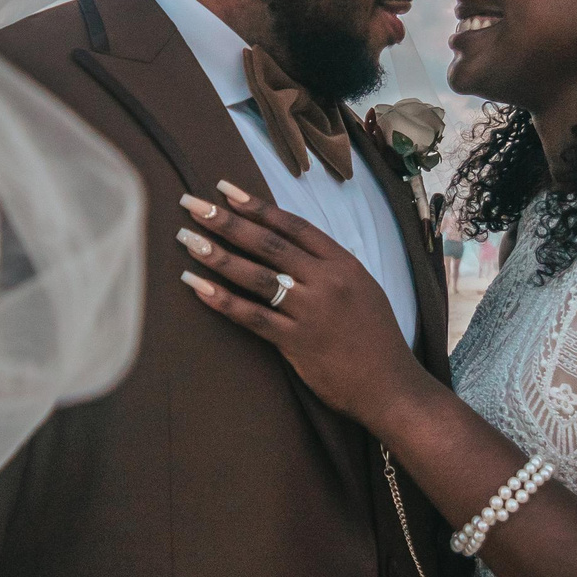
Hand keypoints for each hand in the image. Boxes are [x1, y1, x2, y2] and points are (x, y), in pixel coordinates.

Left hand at [175, 181, 427, 428]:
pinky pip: (252, 316)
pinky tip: (196, 285)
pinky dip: (222, 300)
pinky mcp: (296, 343)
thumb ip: (329, 267)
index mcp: (344, 264)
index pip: (294, 226)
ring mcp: (311, 311)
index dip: (257, 207)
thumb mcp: (363, 288)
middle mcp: (327, 282)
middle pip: (268, 244)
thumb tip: (288, 246)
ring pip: (256, 276)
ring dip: (217, 256)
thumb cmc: (376, 338)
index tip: (226, 190)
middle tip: (193, 205)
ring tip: (186, 239)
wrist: (390, 386)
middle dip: (226, 221)